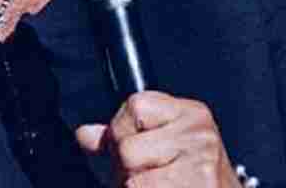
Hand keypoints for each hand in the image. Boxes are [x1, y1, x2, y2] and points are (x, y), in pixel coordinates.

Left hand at [76, 91, 239, 187]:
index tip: (137, 152)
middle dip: (127, 171)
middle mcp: (198, 134)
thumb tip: (84, 134)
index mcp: (189, 113)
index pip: (135, 106)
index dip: (123, 134)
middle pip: (127, 149)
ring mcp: (201, 164)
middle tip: (149, 179)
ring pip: (134, 181)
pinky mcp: (201, 186)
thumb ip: (120, 138)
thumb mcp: (159, 148)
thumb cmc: (190, 180)